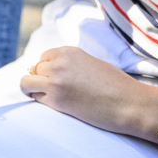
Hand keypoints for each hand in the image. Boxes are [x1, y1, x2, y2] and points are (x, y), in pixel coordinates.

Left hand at [19, 46, 157, 138]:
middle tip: (51, 90)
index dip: (47, 68)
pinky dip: (40, 101)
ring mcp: (55, 81)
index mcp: (69, 52)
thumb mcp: (92, 64)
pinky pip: (36, 98)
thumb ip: (73, 64)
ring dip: (31, 88)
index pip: (44, 57)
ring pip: (26, 82)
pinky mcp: (56, 100)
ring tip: (40, 96)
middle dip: (40, 79)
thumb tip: (53, 69)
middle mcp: (59, 63)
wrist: (131, 104)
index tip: (54, 78)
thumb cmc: (117, 86)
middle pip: (35, 69)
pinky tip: (53, 105)